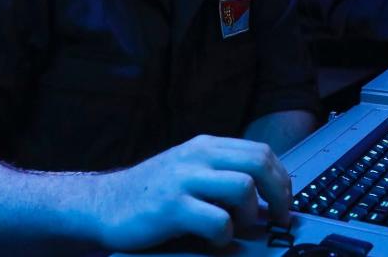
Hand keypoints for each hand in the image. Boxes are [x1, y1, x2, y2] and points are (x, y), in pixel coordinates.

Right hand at [93, 135, 290, 251]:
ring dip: (249, 215)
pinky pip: (218, 220)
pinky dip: (225, 236)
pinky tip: (214, 240)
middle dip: (279, 194)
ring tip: (236, 228)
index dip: (281, 178)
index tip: (283, 203)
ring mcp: (184, 180)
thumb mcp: (189, 171)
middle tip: (276, 219)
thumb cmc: (151, 193)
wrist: (104, 204)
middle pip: (259, 163)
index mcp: (206, 146)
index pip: (260, 152)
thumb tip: (266, 197)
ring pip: (243, 188)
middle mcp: (198, 156)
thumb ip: (222, 174)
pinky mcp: (172, 207)